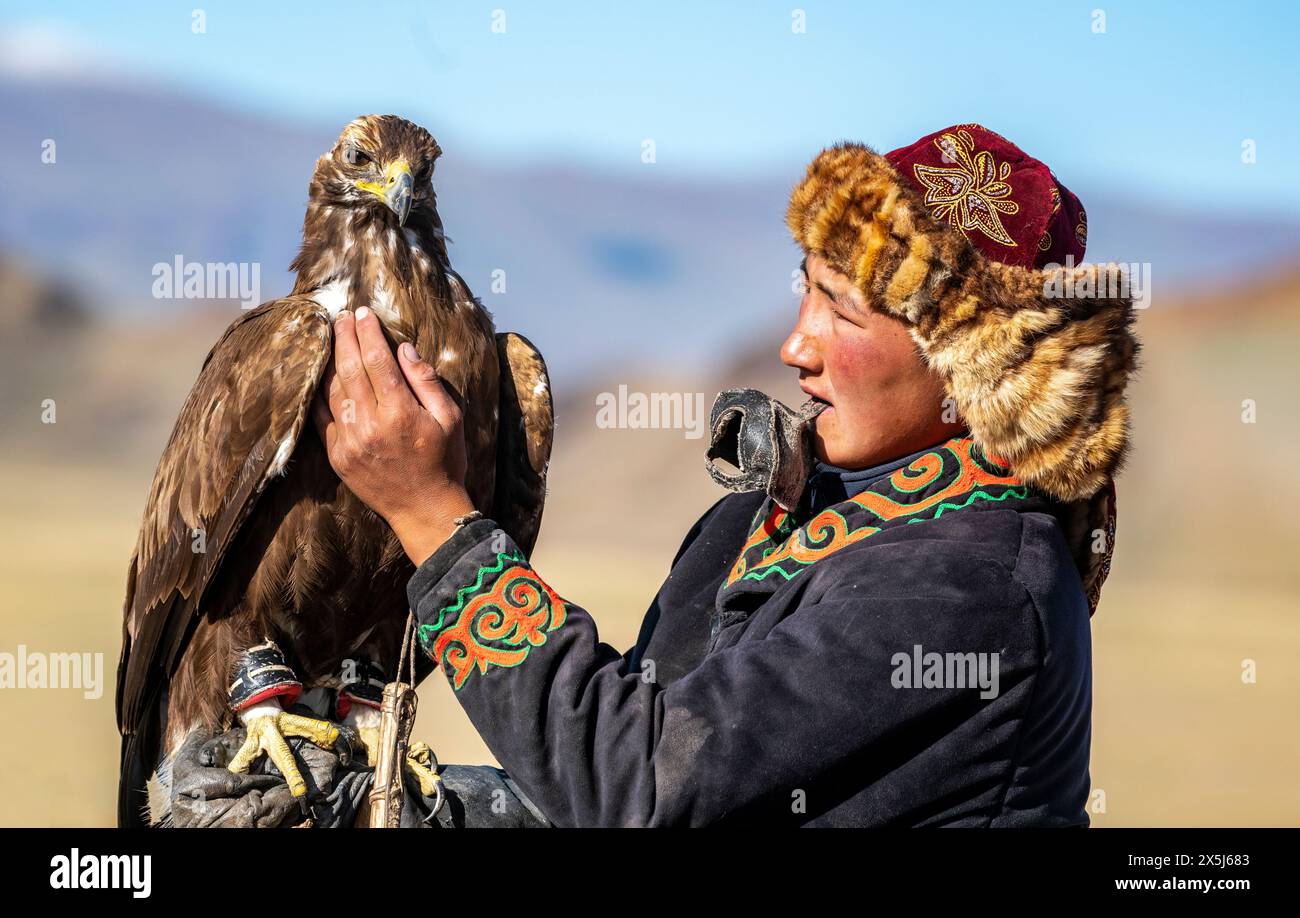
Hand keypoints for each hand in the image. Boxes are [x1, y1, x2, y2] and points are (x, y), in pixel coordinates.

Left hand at [313, 306, 475, 564]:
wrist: (424, 509)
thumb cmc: (444, 462)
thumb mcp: (450, 419)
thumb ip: (426, 382)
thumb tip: (404, 349)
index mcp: (399, 412)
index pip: (377, 360)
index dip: (368, 333)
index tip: (363, 313)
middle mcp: (369, 423)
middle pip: (350, 369)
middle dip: (344, 338)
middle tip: (341, 317)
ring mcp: (349, 440)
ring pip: (332, 389)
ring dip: (331, 361)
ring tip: (332, 339)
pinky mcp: (337, 455)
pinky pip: (322, 416)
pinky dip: (320, 392)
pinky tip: (323, 375)